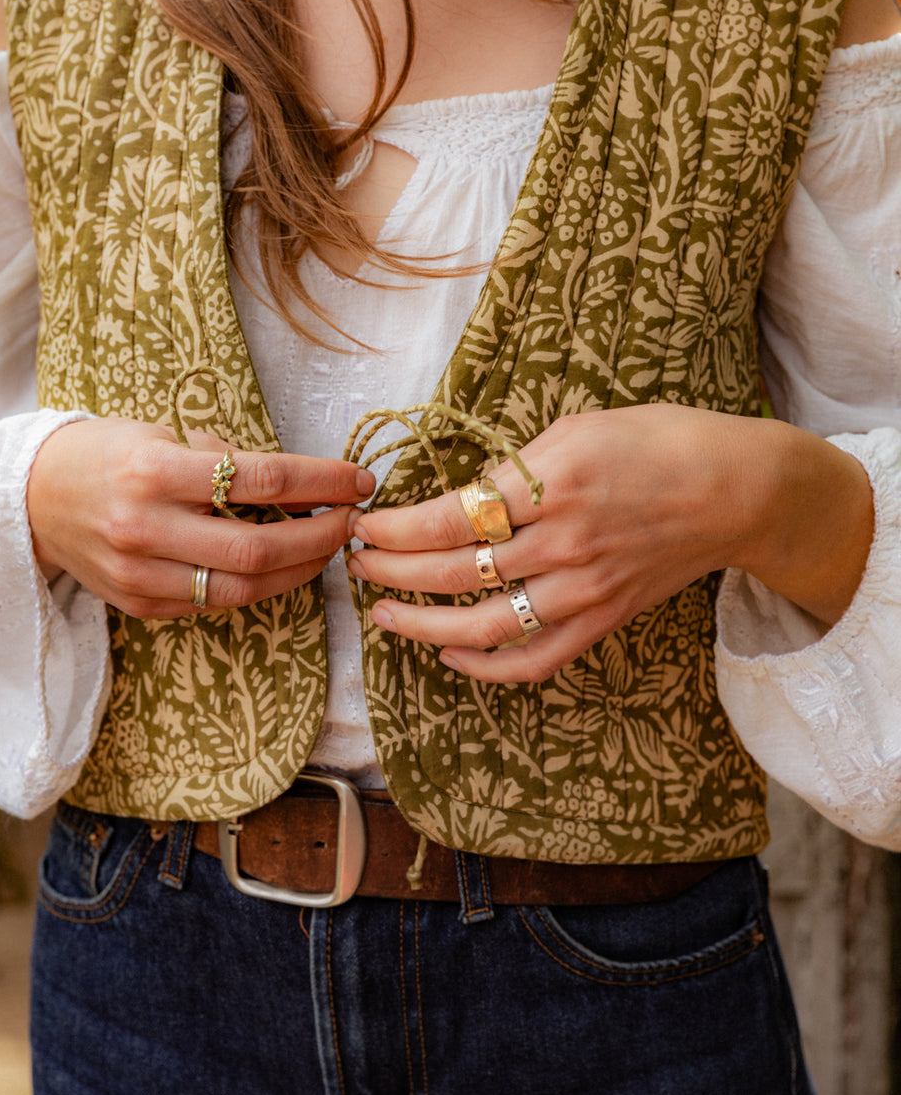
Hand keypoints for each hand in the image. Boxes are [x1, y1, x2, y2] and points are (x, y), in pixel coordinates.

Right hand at [26, 417, 375, 616]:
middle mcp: (145, 526)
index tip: (358, 481)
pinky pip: (211, 604)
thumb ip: (220, 457)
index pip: (259, 479)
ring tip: (325, 548)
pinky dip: (255, 587)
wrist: (32, 496)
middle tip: (353, 522)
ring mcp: (139, 573)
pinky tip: (280, 568)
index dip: (320, 482)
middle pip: (257, 546)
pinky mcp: (138, 604)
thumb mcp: (160, 432)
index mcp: (153, 470)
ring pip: (240, 588)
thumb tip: (293, 480)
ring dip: (297, 571)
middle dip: (320, 537)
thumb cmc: (106, 453)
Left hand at [350, 404, 873, 683]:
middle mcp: (563, 541)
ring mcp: (583, 588)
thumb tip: (458, 496)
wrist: (736, 490)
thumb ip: (515, 465)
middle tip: (358, 563)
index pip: (449, 518)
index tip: (363, 526)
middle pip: (453, 572)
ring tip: (384, 613)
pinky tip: (449, 653)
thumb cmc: (658, 442)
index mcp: (551, 482)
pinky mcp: (602, 618)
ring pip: (484, 625)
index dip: (394, 530)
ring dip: (421, 624)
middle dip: (391, 570)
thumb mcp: (577, 427)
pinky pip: (534, 660)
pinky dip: (485, 667)